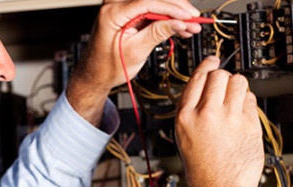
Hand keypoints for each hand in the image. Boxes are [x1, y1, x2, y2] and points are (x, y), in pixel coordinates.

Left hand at [67, 0, 200, 125]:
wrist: (97, 74)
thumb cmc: (109, 66)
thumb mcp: (136, 51)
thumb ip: (158, 33)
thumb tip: (179, 22)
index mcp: (113, 12)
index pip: (149, 2)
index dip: (173, 9)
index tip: (190, 17)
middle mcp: (115, 4)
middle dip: (177, 8)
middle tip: (195, 20)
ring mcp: (121, 7)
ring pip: (155, 3)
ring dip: (174, 14)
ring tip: (190, 27)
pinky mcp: (127, 13)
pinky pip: (150, 10)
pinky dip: (165, 18)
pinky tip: (179, 27)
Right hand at [175, 56, 263, 186]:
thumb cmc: (203, 168)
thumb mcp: (184, 136)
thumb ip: (192, 109)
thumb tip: (205, 86)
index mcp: (186, 116)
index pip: (197, 78)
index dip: (206, 65)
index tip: (212, 60)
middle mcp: (206, 114)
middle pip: (219, 74)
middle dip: (223, 77)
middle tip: (224, 85)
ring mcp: (230, 118)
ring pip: (238, 81)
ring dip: (237, 86)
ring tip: (234, 99)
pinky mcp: (249, 125)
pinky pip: (251, 99)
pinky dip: (248, 102)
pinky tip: (242, 114)